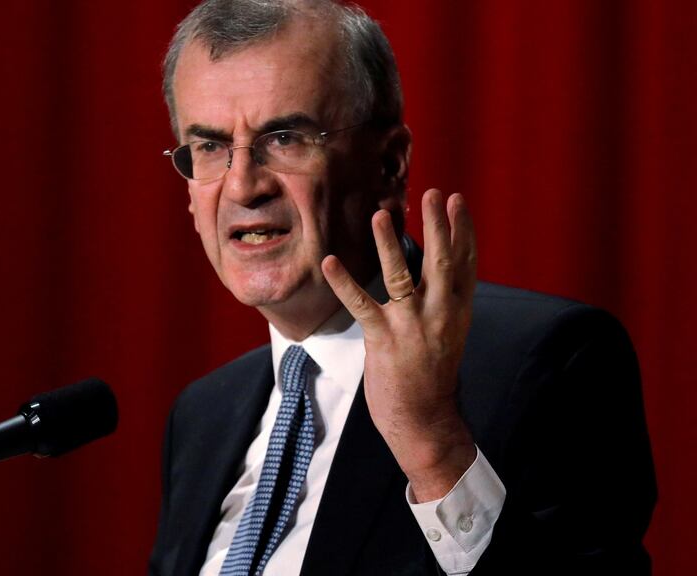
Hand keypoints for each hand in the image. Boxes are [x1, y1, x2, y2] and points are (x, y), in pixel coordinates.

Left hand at [321, 189, 476, 501]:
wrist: (425, 420)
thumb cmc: (431, 376)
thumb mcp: (447, 335)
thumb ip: (442, 303)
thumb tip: (434, 272)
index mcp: (457, 312)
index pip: (464, 264)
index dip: (461, 230)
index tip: (456, 200)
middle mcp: (440, 315)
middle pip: (442, 262)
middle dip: (438, 226)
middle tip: (433, 192)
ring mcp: (412, 327)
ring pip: (401, 276)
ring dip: (388, 244)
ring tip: (379, 214)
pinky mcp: (385, 340)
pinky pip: (361, 305)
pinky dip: (344, 282)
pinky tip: (330, 261)